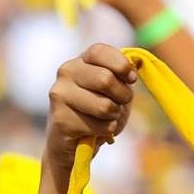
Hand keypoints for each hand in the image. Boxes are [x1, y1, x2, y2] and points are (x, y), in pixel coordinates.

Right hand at [47, 44, 135, 161]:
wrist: (73, 142)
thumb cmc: (98, 112)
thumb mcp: (114, 90)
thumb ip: (122, 76)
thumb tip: (133, 68)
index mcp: (80, 61)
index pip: (100, 51)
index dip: (121, 65)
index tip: (131, 79)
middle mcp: (66, 72)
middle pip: (105, 79)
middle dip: (123, 96)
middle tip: (120, 105)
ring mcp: (60, 95)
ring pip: (104, 106)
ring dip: (114, 115)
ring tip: (106, 118)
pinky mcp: (60, 119)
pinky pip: (99, 126)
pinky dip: (106, 131)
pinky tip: (96, 131)